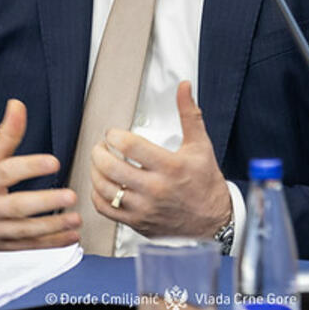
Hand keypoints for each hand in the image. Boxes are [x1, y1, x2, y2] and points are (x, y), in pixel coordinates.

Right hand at [0, 99, 80, 249]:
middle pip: (17, 207)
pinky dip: (50, 246)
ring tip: (76, 219)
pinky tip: (70, 238)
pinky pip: (28, 249)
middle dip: (45, 203)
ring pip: (25, 232)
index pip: (7, 172)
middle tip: (70, 196)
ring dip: (53, 227)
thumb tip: (18, 105)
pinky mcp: (2, 249)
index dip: (30, 166)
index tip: (53, 162)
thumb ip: (5, 135)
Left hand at [88, 81, 231, 237]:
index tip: (113, 133)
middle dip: (99, 152)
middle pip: (112, 168)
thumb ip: (189, 113)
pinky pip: (106, 209)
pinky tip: (102, 184)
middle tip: (101, 146)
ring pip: (105, 189)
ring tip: (99, 162)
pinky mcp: (138, 223)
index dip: (114, 135)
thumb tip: (184, 87)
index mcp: (170, 167)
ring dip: (95, 171)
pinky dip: (97, 195)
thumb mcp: (200, 145)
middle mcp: (156, 189)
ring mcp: (145, 209)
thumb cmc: (206, 182)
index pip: (130, 147)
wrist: (213, 221)